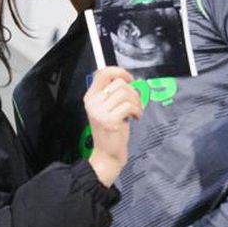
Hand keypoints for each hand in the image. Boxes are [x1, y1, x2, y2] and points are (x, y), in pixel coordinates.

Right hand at [83, 67, 142, 186]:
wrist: (107, 155)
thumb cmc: (111, 132)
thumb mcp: (107, 108)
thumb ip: (112, 93)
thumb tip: (126, 79)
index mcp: (90, 97)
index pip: (102, 73)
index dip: (118, 71)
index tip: (129, 78)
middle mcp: (92, 102)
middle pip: (119, 83)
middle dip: (133, 92)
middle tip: (134, 103)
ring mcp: (99, 112)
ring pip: (126, 94)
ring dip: (136, 102)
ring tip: (135, 112)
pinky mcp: (110, 121)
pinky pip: (129, 106)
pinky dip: (137, 110)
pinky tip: (135, 117)